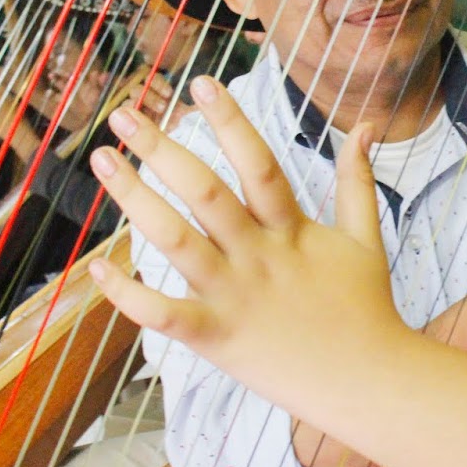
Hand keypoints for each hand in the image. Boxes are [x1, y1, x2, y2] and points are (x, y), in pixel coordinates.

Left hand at [87, 76, 405, 400]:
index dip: (231, 120)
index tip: (202, 82)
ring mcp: (236, 297)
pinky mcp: (217, 339)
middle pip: (205, 193)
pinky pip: (164, 316)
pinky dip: (128, 295)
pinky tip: (97, 268)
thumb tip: (363, 127)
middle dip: (162, 149)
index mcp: (293, 229)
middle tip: (126, 114)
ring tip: (103, 163)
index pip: (258, 162)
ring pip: (176, 243)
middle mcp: (259, 256)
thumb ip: (357, 181)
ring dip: (135, 200)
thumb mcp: (366, 239)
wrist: (369, 383)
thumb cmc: (366, 309)